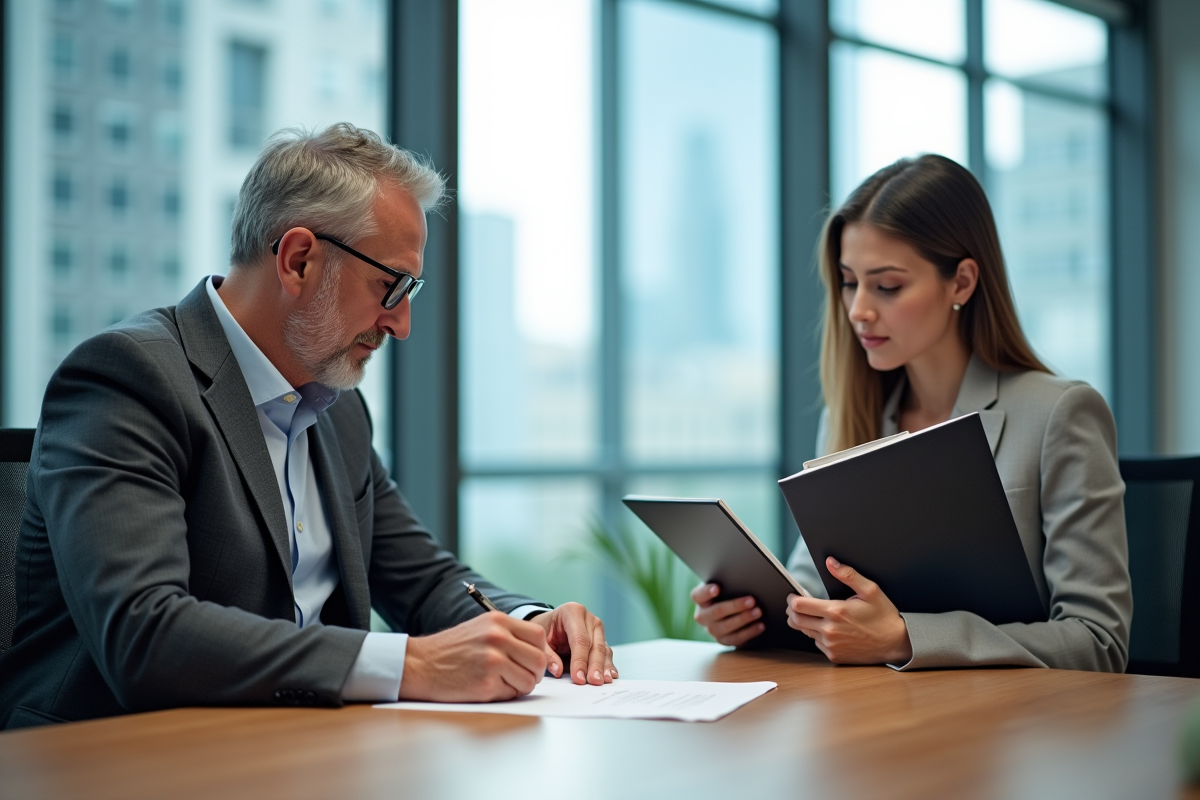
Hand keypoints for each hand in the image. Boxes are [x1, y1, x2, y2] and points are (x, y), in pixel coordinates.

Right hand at [398, 612, 548, 701]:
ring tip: (501, 683)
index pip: (539, 637)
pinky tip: (486, 688)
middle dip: (534, 673)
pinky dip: (504, 695)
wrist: (419, 664)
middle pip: (539, 660)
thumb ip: (508, 635)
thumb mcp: (480, 628)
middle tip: (520, 677)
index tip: (528, 661)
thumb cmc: (450, 649)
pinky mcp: (486, 684)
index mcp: (498, 621)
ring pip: (529, 681)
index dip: (538, 652)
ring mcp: (493, 661)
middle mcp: (498, 638)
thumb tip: (538, 652)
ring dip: (519, 686)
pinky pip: (512, 694)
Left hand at [528, 602, 615, 684]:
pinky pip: (606, 653)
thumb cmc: (545, 630)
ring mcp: (597, 628)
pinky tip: (610, 675)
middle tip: (594, 682)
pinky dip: (608, 665)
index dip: (580, 660)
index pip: (579, 639)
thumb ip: (547, 654)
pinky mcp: (601, 639)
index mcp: (572, 612)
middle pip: (594, 644)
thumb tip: (557, 670)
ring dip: (603, 667)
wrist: (550, 624)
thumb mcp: (540, 639)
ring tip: (603, 681)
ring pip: (603, 650)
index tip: (578, 678)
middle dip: (594, 665)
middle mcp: (588, 618)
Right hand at [691, 583, 764, 646]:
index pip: (698, 595)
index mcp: (700, 600)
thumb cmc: (727, 593)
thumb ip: (727, 584)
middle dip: (735, 606)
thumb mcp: (723, 586)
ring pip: (726, 626)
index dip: (707, 592)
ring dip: (744, 619)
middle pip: (716, 611)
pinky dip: (749, 632)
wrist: (728, 612)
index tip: (717, 588)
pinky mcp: (723, 640)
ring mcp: (711, 630)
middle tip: (751, 600)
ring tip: (758, 612)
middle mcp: (702, 616)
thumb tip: (742, 581)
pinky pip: (735, 638)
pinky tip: (760, 625)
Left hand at [785, 557, 911, 664]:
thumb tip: (830, 562)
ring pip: (804, 632)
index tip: (793, 596)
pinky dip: (817, 635)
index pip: (799, 606)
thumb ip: (848, 574)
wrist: (895, 643)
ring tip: (812, 615)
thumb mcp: (870, 590)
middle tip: (796, 605)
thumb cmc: (883, 615)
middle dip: (792, 611)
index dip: (792, 599)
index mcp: (836, 612)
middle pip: (795, 620)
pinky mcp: (834, 656)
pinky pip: (816, 643)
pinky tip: (827, 629)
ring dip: (803, 622)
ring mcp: (831, 645)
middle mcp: (830, 630)